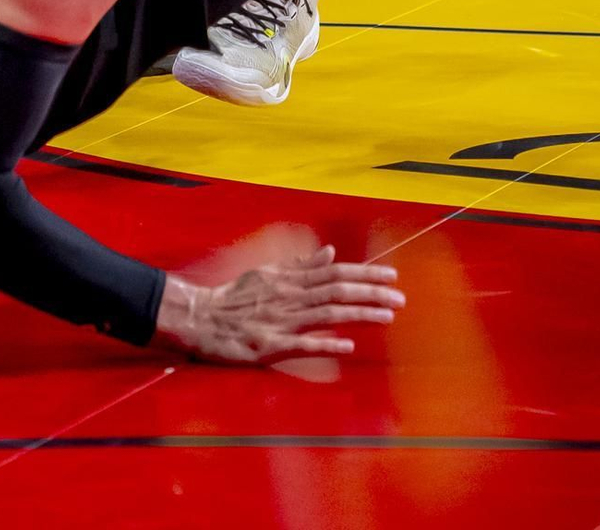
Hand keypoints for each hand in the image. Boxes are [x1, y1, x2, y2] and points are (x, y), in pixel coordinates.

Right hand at [156, 245, 402, 363]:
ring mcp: (281, 320)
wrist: (198, 318)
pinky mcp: (269, 345)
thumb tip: (330, 253)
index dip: (364, 273)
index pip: (334, 272)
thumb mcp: (266, 274)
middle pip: (337, 289)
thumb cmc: (233, 299)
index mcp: (289, 279)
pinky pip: (302, 344)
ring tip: (387, 315)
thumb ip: (300, 266)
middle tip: (401, 295)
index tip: (391, 275)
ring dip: (360, 313)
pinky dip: (326, 343)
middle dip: (371, 291)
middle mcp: (289, 296)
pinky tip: (348, 345)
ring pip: (327, 312)